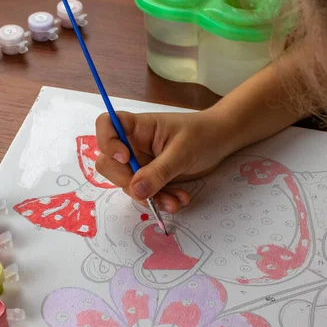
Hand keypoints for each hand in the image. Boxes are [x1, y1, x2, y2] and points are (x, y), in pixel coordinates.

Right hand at [95, 110, 236, 212]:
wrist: (221, 142)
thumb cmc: (202, 135)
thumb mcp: (182, 152)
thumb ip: (158, 172)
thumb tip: (135, 191)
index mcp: (138, 127)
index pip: (106, 125)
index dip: (107, 142)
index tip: (125, 157)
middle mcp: (134, 145)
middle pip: (109, 164)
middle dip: (128, 183)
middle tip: (149, 193)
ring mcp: (140, 163)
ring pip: (129, 185)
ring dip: (149, 198)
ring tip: (176, 201)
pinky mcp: (151, 178)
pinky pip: (145, 194)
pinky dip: (159, 200)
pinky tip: (178, 200)